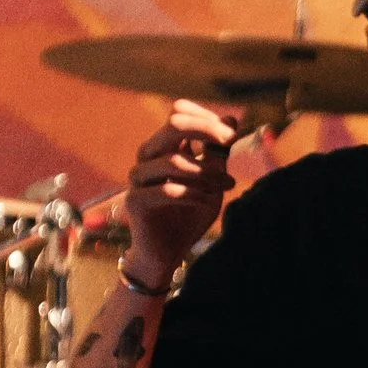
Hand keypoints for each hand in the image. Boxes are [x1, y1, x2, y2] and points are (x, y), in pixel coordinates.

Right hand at [124, 100, 241, 281]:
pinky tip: (208, 201)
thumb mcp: (211, 181)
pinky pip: (168, 190)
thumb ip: (218, 153)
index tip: (231, 134)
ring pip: (175, 160)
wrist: (167, 254)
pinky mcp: (136, 201)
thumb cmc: (188, 216)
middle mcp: (148, 158)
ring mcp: (139, 178)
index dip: (206, 117)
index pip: (178, 114)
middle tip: (230, 141)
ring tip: (228, 184)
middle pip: (173, 125)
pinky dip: (194, 194)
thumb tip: (231, 119)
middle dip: (206, 129)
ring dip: (207, 171)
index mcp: (163, 147)